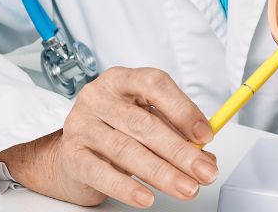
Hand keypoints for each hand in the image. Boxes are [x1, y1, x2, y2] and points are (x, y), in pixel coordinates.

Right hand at [0, 66, 217, 207]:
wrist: (71, 154)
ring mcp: (81, 124)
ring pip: (126, 149)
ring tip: (186, 188)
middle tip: (204, 172)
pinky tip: (146, 197)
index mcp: (120, 80)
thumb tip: (205, 157)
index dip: (182, 108)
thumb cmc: (112, 132)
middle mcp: (98, 97)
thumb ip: (175, 135)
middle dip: (179, 151)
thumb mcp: (145, 124)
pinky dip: (126, 187)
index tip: (205, 134)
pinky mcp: (72, 154)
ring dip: (162, 173)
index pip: (153, 84)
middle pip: (142, 123)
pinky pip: (101, 172)